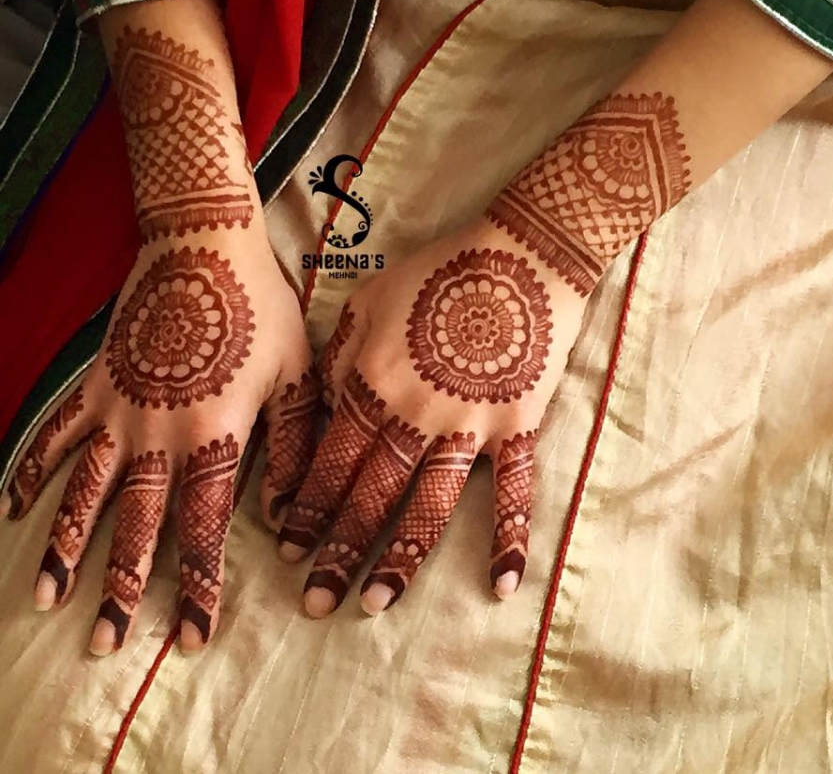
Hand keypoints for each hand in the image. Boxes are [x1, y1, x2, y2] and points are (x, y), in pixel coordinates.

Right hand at [0, 22, 319, 655]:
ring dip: (66, 547)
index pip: (204, 530)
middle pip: (138, 526)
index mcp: (214, 437)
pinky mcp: (96, 381)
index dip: (197, 587)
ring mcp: (119, 409)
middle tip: (106, 643)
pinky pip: (56, 433)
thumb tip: (289, 517)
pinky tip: (12, 507)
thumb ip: (293, 447)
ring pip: (87, 492)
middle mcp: (159, 435)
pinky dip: (32, 469)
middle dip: (125, 588)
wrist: (205, 241)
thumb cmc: (262, 306)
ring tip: (47, 598)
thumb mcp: (297, 375)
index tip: (188, 637)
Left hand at [277, 219, 588, 617]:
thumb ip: (341, 358)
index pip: (331, 462)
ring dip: (401, 560)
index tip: (289, 550)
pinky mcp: (518, 425)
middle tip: (315, 602)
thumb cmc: (437, 271)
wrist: (517, 253)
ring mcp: (470, 424)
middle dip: (338, 551)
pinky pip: (515, 490)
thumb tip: (327, 410)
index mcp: (373, 383)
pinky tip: (501, 586)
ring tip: (375, 605)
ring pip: (429, 505)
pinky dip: (509, 538)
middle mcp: (415, 414)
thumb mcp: (368, 300)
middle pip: (370, 495)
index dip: (308, 509)